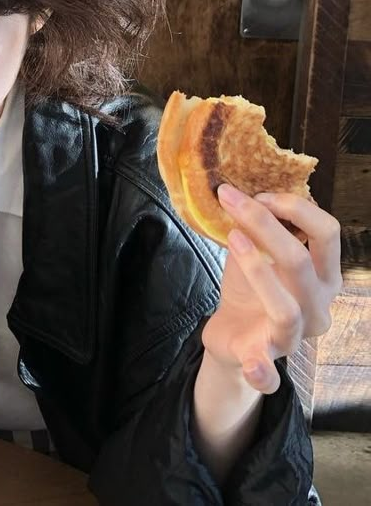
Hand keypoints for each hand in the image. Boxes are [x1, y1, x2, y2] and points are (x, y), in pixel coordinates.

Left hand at [201, 184, 342, 393]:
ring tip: (232, 239)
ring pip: (286, 309)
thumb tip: (242, 185)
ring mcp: (294, 337)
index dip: (296, 208)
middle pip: (303, 262)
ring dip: (257, 271)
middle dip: (267, 225)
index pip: (328, 234)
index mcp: (322, 276)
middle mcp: (317, 306)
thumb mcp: (256, 253)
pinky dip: (263, 371)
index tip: (259, 193)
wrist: (233, 336)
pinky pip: (270, 374)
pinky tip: (253, 365)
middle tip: (232, 200)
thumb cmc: (250, 289)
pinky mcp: (265, 360)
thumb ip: (258, 228)